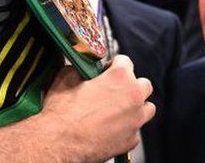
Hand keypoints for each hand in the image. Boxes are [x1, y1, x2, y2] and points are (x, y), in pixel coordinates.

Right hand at [40, 55, 154, 162]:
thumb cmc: (62, 113)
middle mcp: (133, 97)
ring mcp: (135, 120)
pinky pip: (135, 130)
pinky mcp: (131, 140)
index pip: (126, 61)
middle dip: (130, 85)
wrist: (58, 143)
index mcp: (120, 77)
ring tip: (117, 110)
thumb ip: (81, 69)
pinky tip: (111, 128)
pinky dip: (126, 128)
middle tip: (114, 90)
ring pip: (146, 108)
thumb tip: (83, 70)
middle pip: (143, 85)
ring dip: (135, 107)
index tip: (107, 70)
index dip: (113, 65)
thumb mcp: (66, 77)